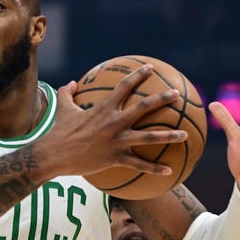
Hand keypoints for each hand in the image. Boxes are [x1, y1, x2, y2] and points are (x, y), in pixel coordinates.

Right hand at [46, 64, 188, 176]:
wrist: (53, 154)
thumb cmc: (58, 131)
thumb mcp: (62, 108)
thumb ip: (68, 93)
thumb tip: (72, 82)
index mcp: (104, 108)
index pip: (125, 86)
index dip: (139, 75)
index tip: (151, 68)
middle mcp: (114, 122)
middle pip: (144, 107)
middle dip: (162, 99)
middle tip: (177, 94)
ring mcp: (117, 141)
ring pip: (149, 137)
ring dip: (169, 136)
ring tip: (185, 135)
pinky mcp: (116, 158)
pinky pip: (139, 165)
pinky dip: (154, 169)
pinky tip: (169, 171)